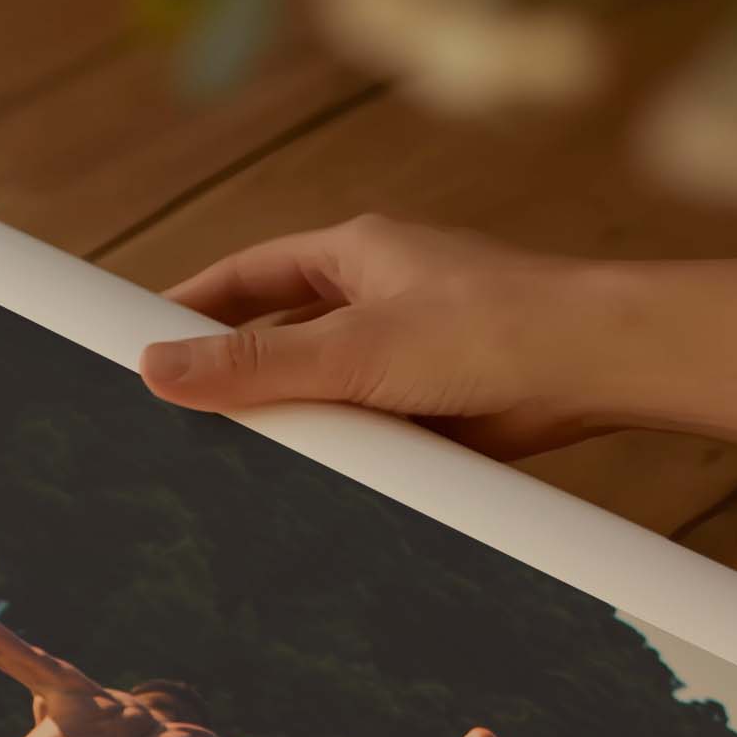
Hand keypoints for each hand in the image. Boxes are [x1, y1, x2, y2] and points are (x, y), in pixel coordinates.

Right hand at [139, 215, 618, 458]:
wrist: (598, 367)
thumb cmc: (491, 328)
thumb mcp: (351, 348)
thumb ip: (253, 363)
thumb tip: (156, 368)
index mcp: (356, 253)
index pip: (246, 274)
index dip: (189, 305)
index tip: (138, 340)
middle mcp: (377, 295)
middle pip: (276, 331)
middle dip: (228, 370)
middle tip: (169, 412)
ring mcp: (404, 350)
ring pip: (316, 385)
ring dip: (283, 418)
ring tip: (224, 460)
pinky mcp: (429, 402)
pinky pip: (358, 426)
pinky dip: (331, 451)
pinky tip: (302, 484)